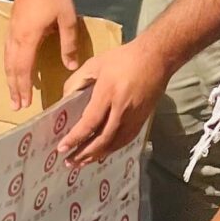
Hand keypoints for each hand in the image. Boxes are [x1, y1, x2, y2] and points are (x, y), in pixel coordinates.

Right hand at [5, 0, 82, 110]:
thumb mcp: (67, 20)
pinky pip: (7, 50)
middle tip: (15, 105)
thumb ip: (69, 44)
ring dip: (10, 78)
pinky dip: (9, 64)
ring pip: (7, 60)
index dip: (23, 87)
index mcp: (28, 39)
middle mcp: (16, 38)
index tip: (25, 103)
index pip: (23, 69)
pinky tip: (13, 68)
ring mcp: (11, 31)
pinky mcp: (12, 25)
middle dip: (13, 88)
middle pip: (12, 68)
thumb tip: (71, 66)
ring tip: (13, 92)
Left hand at [59, 36, 170, 161]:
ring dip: (98, 155)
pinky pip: (125, 140)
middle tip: (69, 162)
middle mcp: (122, 109)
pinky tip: (103, 152)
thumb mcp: (96, 63)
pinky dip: (112, 149)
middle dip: (84, 153)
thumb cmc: (124, 58)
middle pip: (102, 139)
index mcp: (108, 93)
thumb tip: (65, 98)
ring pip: (115, 143)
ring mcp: (134, 116)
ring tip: (83, 162)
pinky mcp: (142, 119)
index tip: (62, 148)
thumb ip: (77, 80)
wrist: (157, 58)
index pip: (90, 123)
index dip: (75, 138)